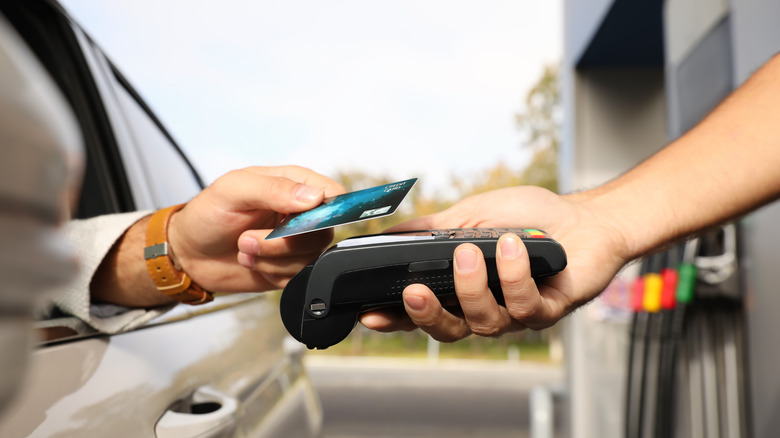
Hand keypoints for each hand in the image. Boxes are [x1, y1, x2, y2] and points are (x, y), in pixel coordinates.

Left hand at [168, 166, 344, 292]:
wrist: (189, 253)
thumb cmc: (207, 215)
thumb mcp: (232, 190)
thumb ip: (272, 188)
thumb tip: (313, 196)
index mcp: (294, 184)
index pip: (333, 194)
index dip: (325, 210)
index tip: (296, 222)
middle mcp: (301, 212)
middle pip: (323, 231)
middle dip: (283, 242)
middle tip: (248, 239)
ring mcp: (297, 242)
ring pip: (310, 257)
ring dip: (272, 259)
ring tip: (245, 249)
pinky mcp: (290, 267)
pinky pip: (299, 276)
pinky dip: (273, 274)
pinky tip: (253, 262)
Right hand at [359, 186, 631, 340]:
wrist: (583, 217)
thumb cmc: (527, 217)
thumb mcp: (470, 215)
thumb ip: (432, 229)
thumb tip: (388, 234)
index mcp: (461, 289)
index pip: (423, 310)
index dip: (395, 317)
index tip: (370, 313)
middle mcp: (486, 308)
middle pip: (448, 330)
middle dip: (427, 314)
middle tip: (414, 291)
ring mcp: (516, 314)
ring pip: (483, 322)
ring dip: (472, 287)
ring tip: (469, 252)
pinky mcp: (547, 310)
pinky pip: (524, 307)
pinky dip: (514, 275)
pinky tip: (513, 247)